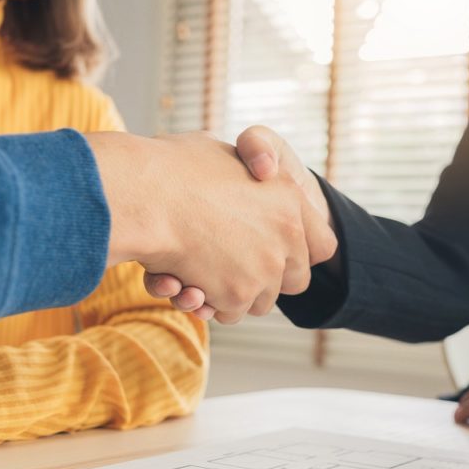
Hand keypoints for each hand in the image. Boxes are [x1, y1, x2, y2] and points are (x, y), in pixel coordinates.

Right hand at [87, 130, 336, 323]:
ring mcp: (265, 268)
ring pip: (260, 301)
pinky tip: (180, 282)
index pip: (324, 245)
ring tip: (199, 274)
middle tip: (233, 267)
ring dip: (233, 294)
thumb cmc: (172, 167)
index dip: (302, 250)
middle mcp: (287, 235)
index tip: (277, 250)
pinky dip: (206, 303)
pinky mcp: (238, 294)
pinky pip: (227, 312)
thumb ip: (246, 171)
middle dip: (267, 279)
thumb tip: (257, 172)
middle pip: (295, 280)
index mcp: (289, 196)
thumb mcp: (224, 156)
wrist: (144, 194)